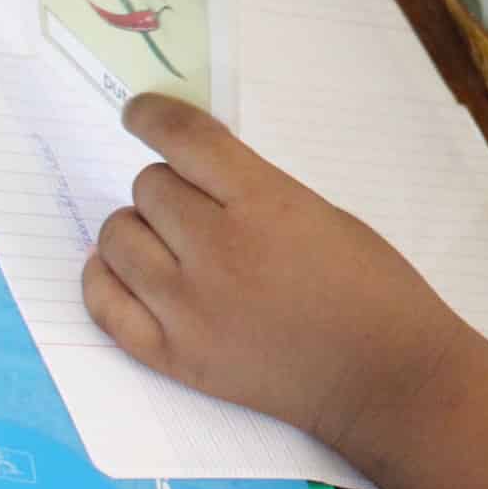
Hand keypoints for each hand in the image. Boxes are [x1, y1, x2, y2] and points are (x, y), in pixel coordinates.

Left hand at [83, 94, 467, 453]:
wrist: (383, 375)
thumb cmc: (371, 287)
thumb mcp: (321, 213)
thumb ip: (256, 190)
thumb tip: (193, 172)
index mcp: (265, 205)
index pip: (183, 140)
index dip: (152, 116)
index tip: (139, 113)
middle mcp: (217, 251)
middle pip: (149, 188)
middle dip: (170, 188)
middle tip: (197, 208)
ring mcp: (188, 308)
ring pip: (117, 238)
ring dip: (139, 230)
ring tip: (168, 244)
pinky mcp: (173, 356)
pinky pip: (104, 303)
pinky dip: (106, 278)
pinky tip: (124, 270)